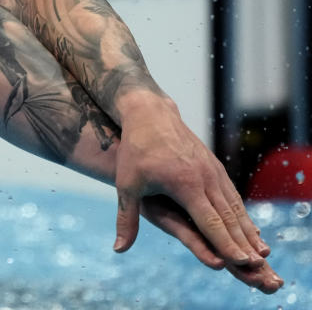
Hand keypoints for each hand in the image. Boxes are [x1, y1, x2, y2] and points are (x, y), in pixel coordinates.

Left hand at [112, 95, 282, 292]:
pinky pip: (232, 193)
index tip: (241, 263)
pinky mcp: (215, 165)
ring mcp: (213, 170)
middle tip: (258, 266)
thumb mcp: (126, 185)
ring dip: (248, 229)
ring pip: (234, 205)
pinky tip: (248, 226)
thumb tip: (118, 249)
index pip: (210, 222)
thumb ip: (126, 219)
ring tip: (261, 251)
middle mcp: (205, 178)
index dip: (226, 244)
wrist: (150, 113)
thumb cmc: (135, 150)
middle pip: (228, 217)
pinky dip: (242, 212)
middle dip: (244, 243)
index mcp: (185, 184)